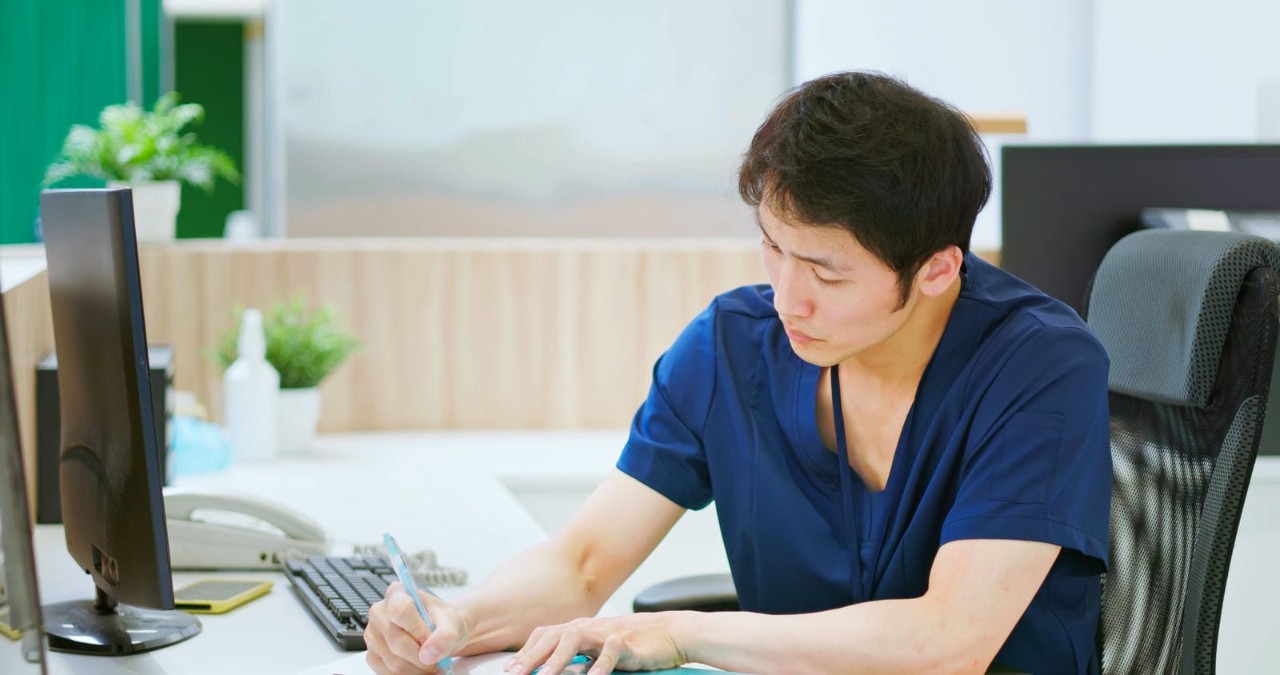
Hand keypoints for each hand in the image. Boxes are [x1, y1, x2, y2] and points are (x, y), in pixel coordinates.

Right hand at [366, 581, 468, 674]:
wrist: (439, 633)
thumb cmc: (441, 622)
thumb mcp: (452, 622)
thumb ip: (445, 635)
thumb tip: (429, 654)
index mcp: (397, 594)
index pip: (399, 610)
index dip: (417, 629)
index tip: (430, 638)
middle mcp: (379, 612)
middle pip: (397, 641)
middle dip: (422, 656)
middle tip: (438, 659)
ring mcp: (373, 635)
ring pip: (394, 662)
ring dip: (418, 669)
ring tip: (431, 663)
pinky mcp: (373, 656)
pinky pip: (388, 673)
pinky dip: (408, 674)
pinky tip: (419, 667)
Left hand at [504, 613, 688, 674]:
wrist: (672, 632)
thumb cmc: (636, 643)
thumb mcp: (601, 649)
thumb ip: (579, 656)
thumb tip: (553, 670)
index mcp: (581, 629)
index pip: (546, 635)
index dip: (526, 651)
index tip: (508, 668)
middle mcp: (590, 628)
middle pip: (554, 635)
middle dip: (532, 655)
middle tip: (514, 674)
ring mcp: (608, 633)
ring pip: (576, 638)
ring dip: (557, 658)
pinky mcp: (628, 643)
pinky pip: (611, 652)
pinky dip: (600, 665)